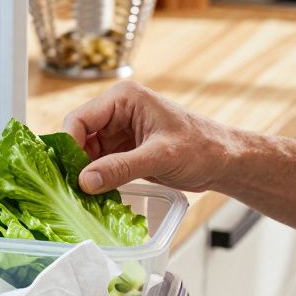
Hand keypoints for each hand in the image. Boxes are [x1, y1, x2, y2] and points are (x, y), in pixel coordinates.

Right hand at [63, 81, 241, 193]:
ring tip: (86, 197)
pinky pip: (101, 165)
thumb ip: (121, 168)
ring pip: (88, 154)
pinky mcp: (125, 151)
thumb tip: (85, 181)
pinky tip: (98, 196)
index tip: (72, 174)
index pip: (80, 119)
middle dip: (77, 163)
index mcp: (124, 98)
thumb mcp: (160, 157)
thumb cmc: (202, 147)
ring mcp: (120, 132)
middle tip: (76, 190)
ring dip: (87, 174)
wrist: (225, 161)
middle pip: (80, 137)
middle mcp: (118, 111)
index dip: (71, 146)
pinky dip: (98, 180)